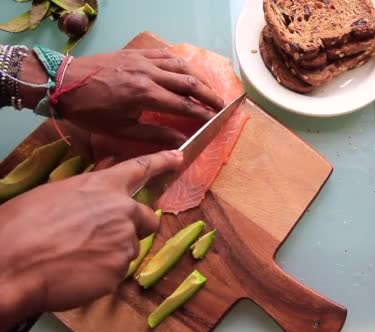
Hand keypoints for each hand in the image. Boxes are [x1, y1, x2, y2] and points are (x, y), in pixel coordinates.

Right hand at [0, 150, 181, 331]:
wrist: (11, 265)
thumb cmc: (20, 227)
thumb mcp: (54, 195)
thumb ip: (85, 191)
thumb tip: (98, 184)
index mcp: (102, 186)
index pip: (141, 168)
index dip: (162, 162)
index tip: (177, 158)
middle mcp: (122, 210)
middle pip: (147, 217)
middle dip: (134, 226)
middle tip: (105, 236)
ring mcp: (124, 241)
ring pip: (129, 248)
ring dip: (112, 252)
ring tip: (76, 256)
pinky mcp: (119, 270)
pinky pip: (116, 271)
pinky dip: (101, 274)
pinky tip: (76, 273)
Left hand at [20, 48, 223, 144]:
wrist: (63, 83)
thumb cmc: (90, 111)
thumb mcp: (121, 129)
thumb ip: (154, 135)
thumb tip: (180, 144)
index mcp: (145, 95)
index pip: (183, 105)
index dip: (202, 114)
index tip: (214, 121)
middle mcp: (148, 75)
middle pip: (189, 83)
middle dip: (208, 94)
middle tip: (222, 104)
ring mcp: (143, 61)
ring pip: (180, 66)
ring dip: (198, 77)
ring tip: (208, 89)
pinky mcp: (136, 54)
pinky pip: (165, 54)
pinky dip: (180, 63)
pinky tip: (186, 71)